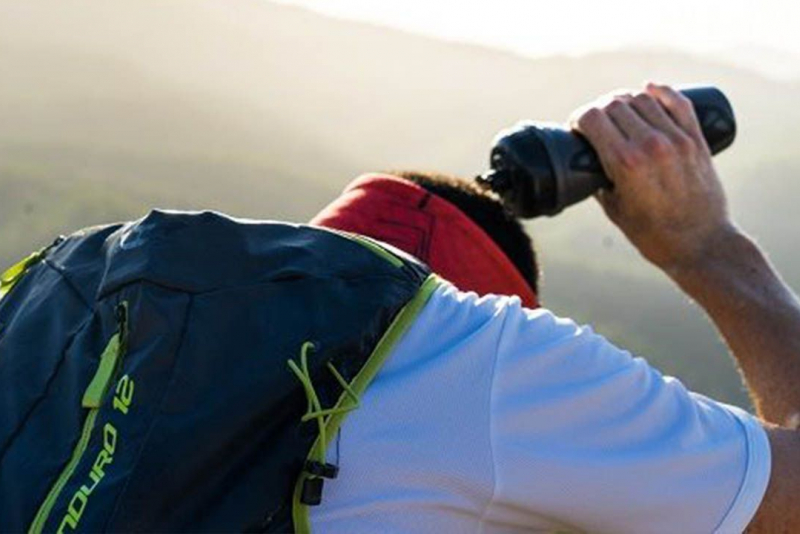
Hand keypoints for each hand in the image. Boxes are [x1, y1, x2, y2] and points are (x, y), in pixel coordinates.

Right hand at [570, 83, 734, 272]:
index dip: (578, 118)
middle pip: (615, 104)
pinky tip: (649, 90)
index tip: (576, 126)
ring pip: (643, 98)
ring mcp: (676, 139)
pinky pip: (678, 103)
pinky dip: (661, 92)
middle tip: (594, 122)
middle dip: (598, 109)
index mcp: (625, 162)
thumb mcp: (614, 209)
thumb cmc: (654, 235)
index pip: (593, 118)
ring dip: (625, 100)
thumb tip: (588, 161)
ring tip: (618, 111)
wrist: (700, 245)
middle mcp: (651, 145)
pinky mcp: (696, 140)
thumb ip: (598, 180)